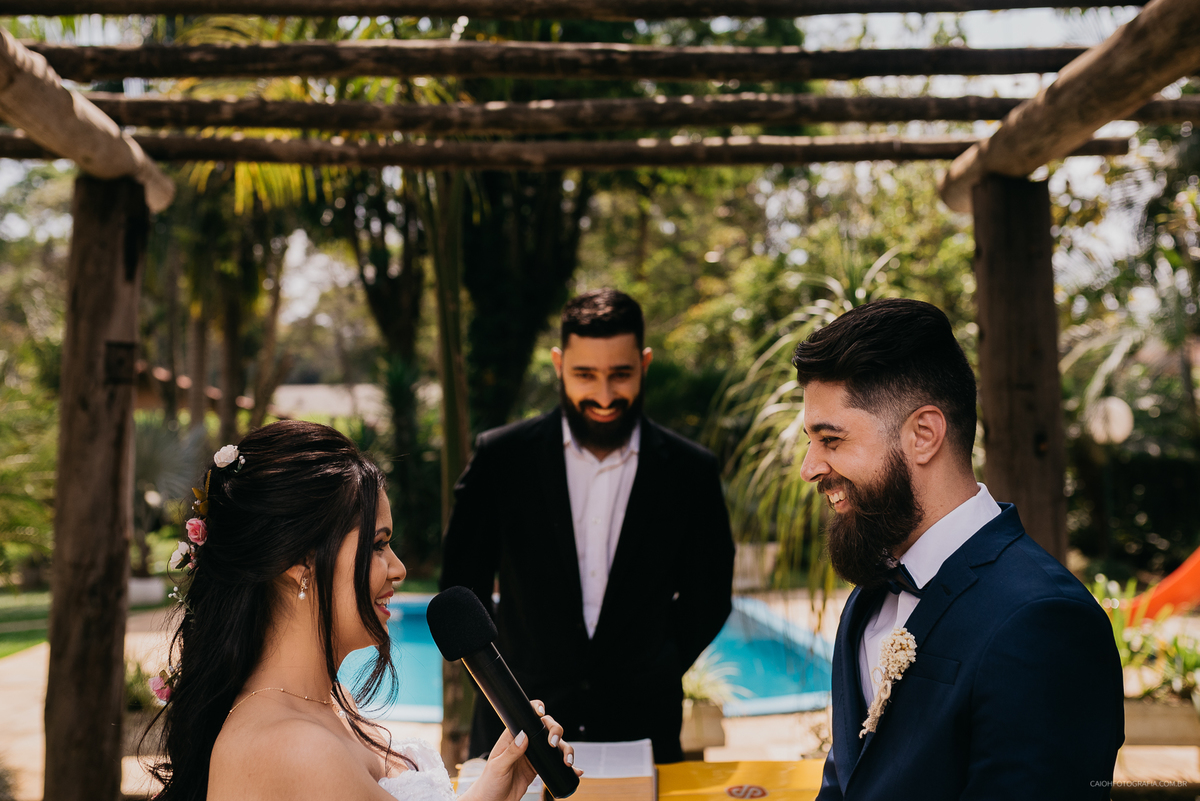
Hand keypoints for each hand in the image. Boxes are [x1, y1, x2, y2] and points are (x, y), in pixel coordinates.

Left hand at [464, 700, 582, 800]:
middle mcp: (526, 742)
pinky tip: (575, 770)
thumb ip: (511, 752)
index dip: (536, 710)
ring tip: (568, 762)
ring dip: (565, 750)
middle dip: (555, 731)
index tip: (542, 713)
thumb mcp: (498, 767)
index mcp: (512, 736)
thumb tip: (524, 736)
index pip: (526, 717)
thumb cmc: (489, 782)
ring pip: (555, 745)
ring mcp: (534, 754)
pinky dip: (567, 766)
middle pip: (546, 728)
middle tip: (554, 743)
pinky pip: (556, 763)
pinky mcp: (540, 767)